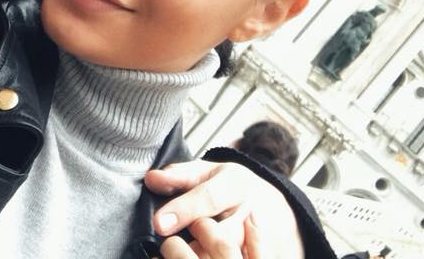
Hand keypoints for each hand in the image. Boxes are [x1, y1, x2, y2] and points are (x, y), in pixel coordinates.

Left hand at [144, 160, 302, 258]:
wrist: (271, 206)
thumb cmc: (228, 188)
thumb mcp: (205, 172)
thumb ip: (178, 176)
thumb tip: (152, 179)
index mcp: (237, 185)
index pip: (209, 198)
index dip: (184, 210)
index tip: (160, 223)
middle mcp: (252, 214)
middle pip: (223, 236)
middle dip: (192, 244)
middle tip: (167, 246)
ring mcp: (258, 241)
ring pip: (228, 256)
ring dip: (200, 256)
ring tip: (176, 255)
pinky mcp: (261, 256)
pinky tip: (191, 258)